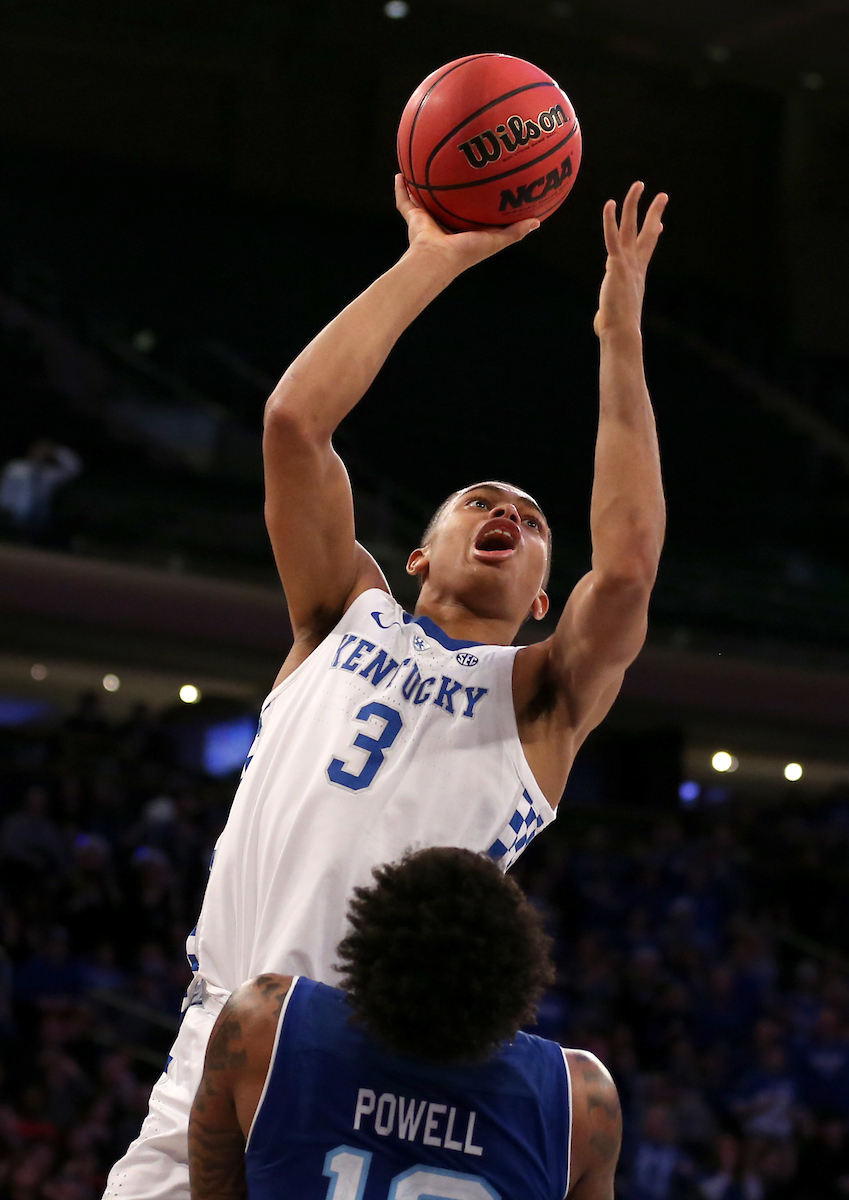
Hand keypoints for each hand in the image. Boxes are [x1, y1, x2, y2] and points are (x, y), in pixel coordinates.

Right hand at [394, 174, 538, 276]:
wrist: (438, 259)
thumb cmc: (467, 252)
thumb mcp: (496, 240)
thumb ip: (515, 231)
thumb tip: (537, 221)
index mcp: (463, 230)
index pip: (471, 212)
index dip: (476, 200)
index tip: (483, 183)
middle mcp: (444, 224)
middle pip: (446, 202)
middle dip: (448, 189)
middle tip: (453, 167)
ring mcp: (427, 220)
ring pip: (423, 199)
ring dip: (421, 185)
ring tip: (421, 165)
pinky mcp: (413, 218)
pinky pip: (404, 201)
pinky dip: (401, 189)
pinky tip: (400, 173)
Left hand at [594, 182, 667, 339]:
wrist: (621, 331)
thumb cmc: (615, 328)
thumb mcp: (613, 314)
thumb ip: (607, 312)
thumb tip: (602, 323)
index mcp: (637, 274)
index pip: (646, 249)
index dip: (653, 234)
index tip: (660, 223)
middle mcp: (635, 265)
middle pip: (646, 233)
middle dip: (654, 213)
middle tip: (662, 195)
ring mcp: (627, 263)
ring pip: (631, 227)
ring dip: (634, 204)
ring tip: (639, 185)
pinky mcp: (616, 265)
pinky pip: (612, 238)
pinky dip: (610, 221)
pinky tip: (610, 204)